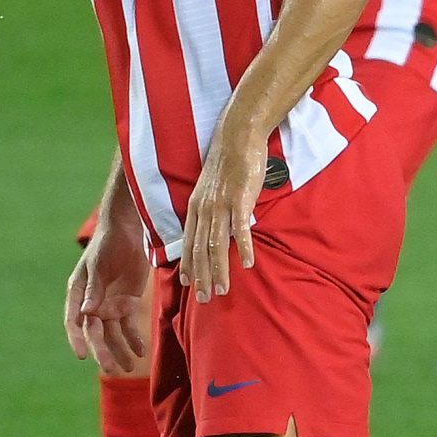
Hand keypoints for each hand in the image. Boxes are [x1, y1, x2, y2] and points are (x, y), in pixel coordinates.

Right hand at [67, 219, 151, 374]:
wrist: (128, 232)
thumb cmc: (107, 245)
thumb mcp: (99, 265)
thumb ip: (94, 289)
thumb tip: (87, 314)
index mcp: (78, 294)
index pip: (75, 321)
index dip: (78, 339)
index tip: (83, 355)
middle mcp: (92, 303)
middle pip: (96, 332)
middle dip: (103, 351)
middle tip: (112, 369)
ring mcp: (109, 305)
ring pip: (113, 334)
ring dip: (120, 350)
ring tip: (128, 368)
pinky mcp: (126, 303)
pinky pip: (128, 326)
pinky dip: (134, 339)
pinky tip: (141, 352)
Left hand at [178, 126, 265, 301]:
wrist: (237, 137)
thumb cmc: (228, 163)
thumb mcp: (211, 189)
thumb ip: (211, 209)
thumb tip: (216, 228)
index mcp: (195, 207)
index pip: (189, 243)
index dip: (189, 266)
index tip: (191, 286)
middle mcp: (204, 209)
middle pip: (199, 250)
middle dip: (202, 277)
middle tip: (206, 298)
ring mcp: (221, 205)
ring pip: (216, 245)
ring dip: (219, 270)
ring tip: (223, 289)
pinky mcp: (240, 199)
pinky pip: (240, 229)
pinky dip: (243, 247)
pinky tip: (248, 263)